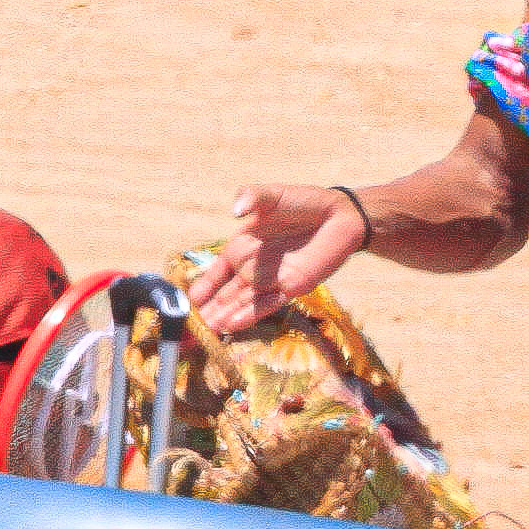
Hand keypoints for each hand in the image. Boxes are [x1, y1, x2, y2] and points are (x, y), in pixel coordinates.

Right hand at [184, 184, 368, 331]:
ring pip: (243, 303)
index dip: (204, 285)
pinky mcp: (293, 288)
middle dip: (210, 309)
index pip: (217, 272)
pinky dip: (251, 314)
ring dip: (226, 317)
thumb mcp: (271, 196)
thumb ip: (252, 198)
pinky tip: (234, 325)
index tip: (189, 300)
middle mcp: (253, 268)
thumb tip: (237, 209)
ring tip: (208, 331)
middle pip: (226, 293)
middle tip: (192, 326)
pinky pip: (268, 304)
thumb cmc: (302, 202)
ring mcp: (272, 280)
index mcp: (242, 247)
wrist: (339, 215)